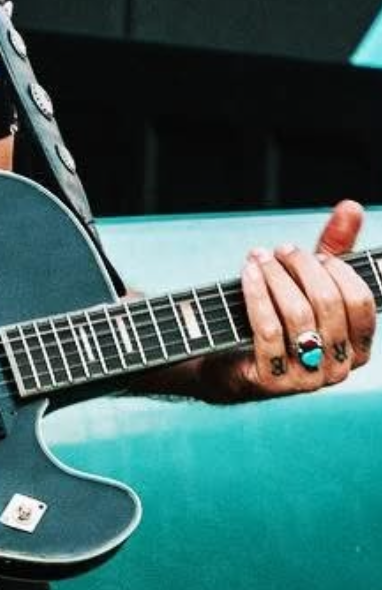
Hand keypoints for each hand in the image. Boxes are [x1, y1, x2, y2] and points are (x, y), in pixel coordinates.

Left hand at [206, 198, 375, 402]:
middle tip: (282, 249)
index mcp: (358, 347)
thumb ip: (336, 247)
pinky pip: (268, 330)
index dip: (338, 271)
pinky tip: (247, 273)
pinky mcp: (272, 382)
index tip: (317, 255)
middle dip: (302, 268)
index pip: (361, 302)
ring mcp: (307, 379)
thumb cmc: (278, 314)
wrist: (227, 356)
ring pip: (298, 315)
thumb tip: (352, 207)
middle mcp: (339, 367)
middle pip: (327, 303)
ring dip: (276, 277)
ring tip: (259, 258)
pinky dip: (256, 294)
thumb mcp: (310, 281)